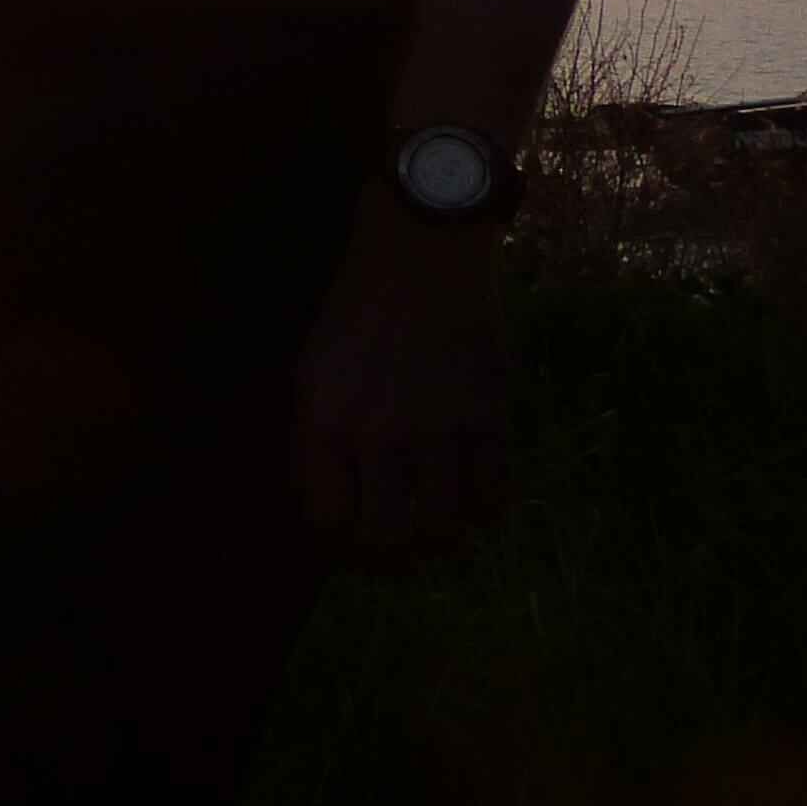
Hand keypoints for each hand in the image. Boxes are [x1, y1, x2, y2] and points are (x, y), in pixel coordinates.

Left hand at [294, 190, 512, 566]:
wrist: (420, 250)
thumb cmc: (358, 309)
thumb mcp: (312, 368)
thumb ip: (318, 433)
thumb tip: (330, 502)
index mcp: (322, 418)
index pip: (326, 517)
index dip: (339, 537)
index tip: (352, 533)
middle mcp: (375, 430)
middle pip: (386, 535)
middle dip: (392, 555)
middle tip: (401, 549)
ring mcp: (435, 424)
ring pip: (442, 525)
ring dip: (443, 539)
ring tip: (441, 531)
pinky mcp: (488, 412)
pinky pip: (494, 492)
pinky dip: (488, 508)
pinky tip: (479, 497)